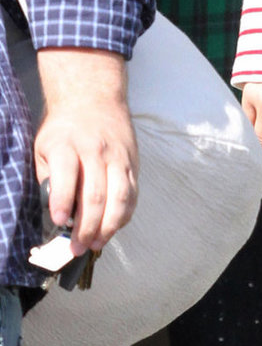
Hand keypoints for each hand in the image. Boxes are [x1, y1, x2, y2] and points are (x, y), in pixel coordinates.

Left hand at [34, 49, 137, 252]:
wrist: (93, 98)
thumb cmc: (64, 127)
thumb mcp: (44, 145)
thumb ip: (48, 177)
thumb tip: (54, 212)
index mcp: (67, 145)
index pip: (66, 176)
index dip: (63, 202)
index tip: (59, 222)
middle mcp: (95, 151)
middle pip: (95, 194)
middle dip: (86, 226)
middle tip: (77, 247)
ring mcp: (118, 158)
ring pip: (119, 197)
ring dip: (109, 226)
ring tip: (97, 243)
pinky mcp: (132, 164)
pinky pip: (132, 195)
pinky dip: (124, 215)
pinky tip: (113, 228)